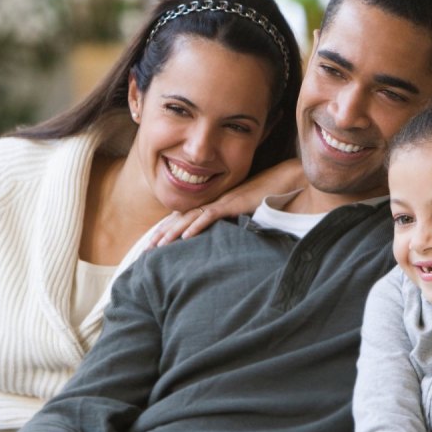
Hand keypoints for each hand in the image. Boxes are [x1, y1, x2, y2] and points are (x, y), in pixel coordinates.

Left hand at [148, 158, 305, 247]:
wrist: (286, 181)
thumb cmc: (269, 197)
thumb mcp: (246, 215)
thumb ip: (234, 226)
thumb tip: (226, 243)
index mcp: (215, 205)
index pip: (186, 218)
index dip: (168, 230)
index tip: (154, 244)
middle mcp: (214, 202)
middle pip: (181, 219)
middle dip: (162, 234)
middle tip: (145, 250)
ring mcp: (222, 202)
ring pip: (190, 218)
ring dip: (172, 233)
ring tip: (157, 246)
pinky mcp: (233, 204)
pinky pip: (210, 216)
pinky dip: (197, 226)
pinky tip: (185, 237)